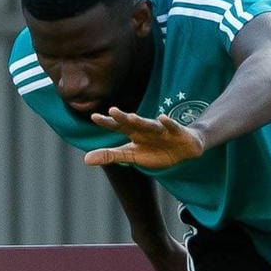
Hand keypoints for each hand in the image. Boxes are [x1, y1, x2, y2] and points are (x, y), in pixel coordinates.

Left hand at [84, 108, 205, 169]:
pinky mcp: (178, 133)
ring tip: (131, 117)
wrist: (185, 148)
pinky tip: (163, 118)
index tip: (94, 117)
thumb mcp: (132, 155)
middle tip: (111, 110)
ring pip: (150, 125)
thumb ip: (110, 156)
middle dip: (123, 118)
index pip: (118, 127)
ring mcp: (162, 130)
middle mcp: (146, 129)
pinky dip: (169, 123)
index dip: (107, 123)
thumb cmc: (156, 150)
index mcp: (134, 134)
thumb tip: (85, 160)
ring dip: (142, 121)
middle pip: (133, 123)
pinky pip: (173, 127)